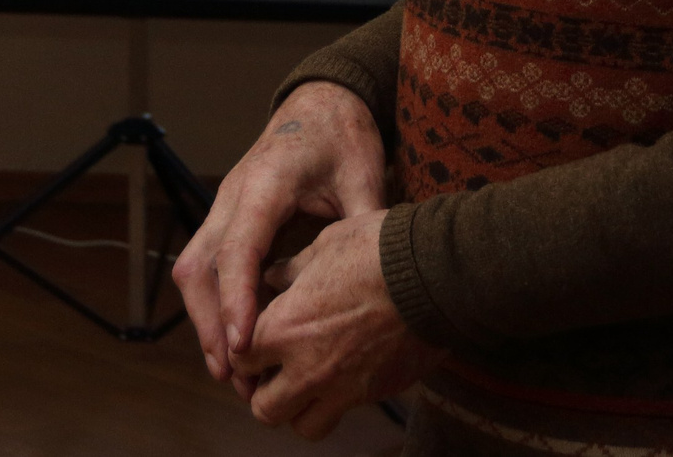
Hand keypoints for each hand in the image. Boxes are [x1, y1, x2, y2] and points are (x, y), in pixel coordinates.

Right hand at [174, 82, 385, 385]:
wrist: (320, 102)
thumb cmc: (343, 135)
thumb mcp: (363, 175)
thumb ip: (364, 228)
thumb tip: (380, 282)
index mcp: (266, 182)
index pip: (239, 248)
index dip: (237, 300)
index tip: (243, 347)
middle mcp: (233, 194)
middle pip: (200, 265)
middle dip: (209, 323)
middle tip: (233, 375)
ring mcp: (225, 206)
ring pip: (194, 269)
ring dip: (205, 320)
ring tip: (230, 372)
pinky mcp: (228, 218)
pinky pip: (207, 265)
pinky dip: (214, 304)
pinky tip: (236, 342)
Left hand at [236, 210, 441, 438]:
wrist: (432, 274)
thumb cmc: (374, 250)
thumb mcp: (322, 246)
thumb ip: (289, 270)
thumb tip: (272, 278)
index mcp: (284, 329)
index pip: (240, 362)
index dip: (243, 353)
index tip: (253, 343)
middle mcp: (307, 368)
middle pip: (265, 409)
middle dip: (265, 393)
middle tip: (276, 372)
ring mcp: (343, 388)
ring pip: (304, 426)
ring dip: (300, 408)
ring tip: (308, 383)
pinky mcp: (375, 395)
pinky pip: (346, 413)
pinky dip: (338, 402)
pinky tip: (346, 373)